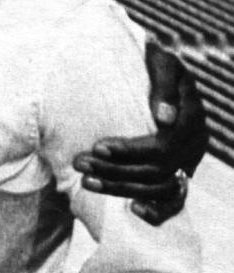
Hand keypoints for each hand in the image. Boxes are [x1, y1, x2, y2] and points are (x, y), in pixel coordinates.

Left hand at [72, 41, 207, 224]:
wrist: (155, 68)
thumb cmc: (153, 60)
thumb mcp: (161, 61)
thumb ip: (164, 84)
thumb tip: (164, 118)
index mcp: (192, 117)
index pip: (162, 145)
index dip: (130, 150)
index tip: (97, 147)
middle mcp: (194, 143)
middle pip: (156, 169)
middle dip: (115, 170)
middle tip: (79, 163)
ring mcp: (189, 161)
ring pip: (160, 188)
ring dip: (122, 188)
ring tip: (87, 181)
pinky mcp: (180, 173)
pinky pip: (175, 201)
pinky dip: (159, 211)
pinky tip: (133, 210)